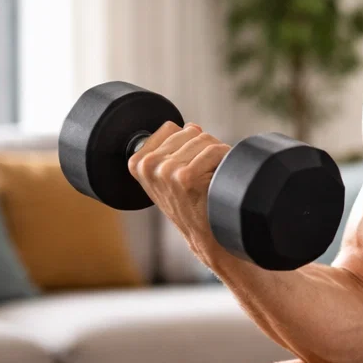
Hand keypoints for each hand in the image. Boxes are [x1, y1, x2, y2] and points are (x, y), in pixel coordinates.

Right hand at [126, 121, 231, 251]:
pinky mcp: (185, 176)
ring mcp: (165, 171)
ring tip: (210, 179)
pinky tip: (218, 182)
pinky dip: (225, 161)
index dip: (188, 145)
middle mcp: (148, 165)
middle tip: (203, 176)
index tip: (189, 168)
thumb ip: (171, 149)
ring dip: (216, 156)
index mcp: (138, 163)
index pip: (171, 128)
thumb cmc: (192, 205)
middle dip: (203, 149)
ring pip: (204, 139)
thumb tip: (190, 126)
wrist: (207, 235)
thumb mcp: (168, 176)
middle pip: (190, 131)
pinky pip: (215, 150)